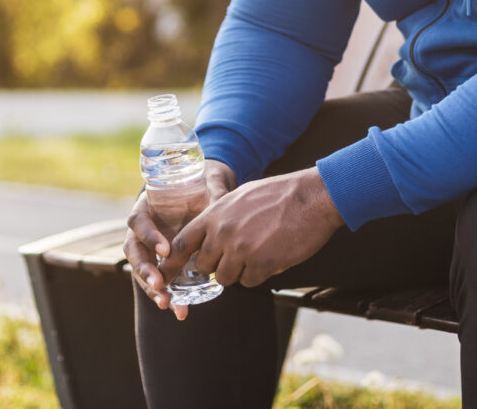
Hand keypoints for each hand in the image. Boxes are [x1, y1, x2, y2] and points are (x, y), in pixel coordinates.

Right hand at [123, 159, 235, 320]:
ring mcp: (149, 248)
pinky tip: (179, 310)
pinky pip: (158, 280)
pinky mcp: (161, 263)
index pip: (138, 220)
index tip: (166, 250)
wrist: (205, 194)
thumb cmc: (202, 186)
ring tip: (167, 304)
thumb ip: (213, 193)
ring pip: (142, 270)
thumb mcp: (208, 186)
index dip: (148, 236)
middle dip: (145, 270)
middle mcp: (143, 229)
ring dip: (152, 288)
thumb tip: (221, 203)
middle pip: (134, 251)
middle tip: (160, 284)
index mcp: (147, 206)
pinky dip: (167, 295)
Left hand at [161, 167, 342, 289]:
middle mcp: (223, 232)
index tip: (164, 273)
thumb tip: (209, 235)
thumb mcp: (242, 196)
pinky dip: (259, 274)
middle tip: (236, 254)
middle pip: (203, 266)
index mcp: (216, 213)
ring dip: (239, 271)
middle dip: (217, 264)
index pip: (181, 242)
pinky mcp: (262, 264)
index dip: (172, 261)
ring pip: (225, 278)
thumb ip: (221, 216)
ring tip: (259, 250)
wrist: (311, 197)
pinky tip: (272, 254)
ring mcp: (242, 249)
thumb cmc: (280, 194)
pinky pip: (249, 282)